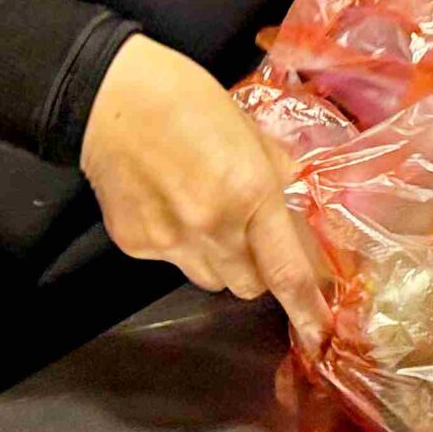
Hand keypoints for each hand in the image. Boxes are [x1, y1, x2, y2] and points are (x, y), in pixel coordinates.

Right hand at [80, 35, 331, 348]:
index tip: (321, 332)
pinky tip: (172, 206)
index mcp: (250, 194)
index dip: (308, 308)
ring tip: (209, 214)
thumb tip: (295, 210)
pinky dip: (183, 246)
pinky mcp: (135, 246)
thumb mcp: (250, 130)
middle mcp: (211, 228)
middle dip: (261, 270)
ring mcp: (169, 243)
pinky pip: (174, 263)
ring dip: (223, 261)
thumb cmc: (188, 100)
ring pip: (212, 280)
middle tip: (258, 237)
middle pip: (250, 286)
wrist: (111, 98)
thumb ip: (276, 176)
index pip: (287, 272)